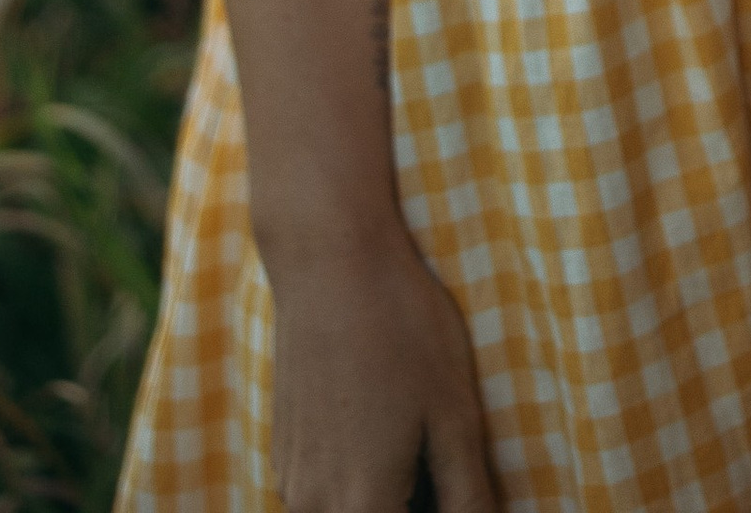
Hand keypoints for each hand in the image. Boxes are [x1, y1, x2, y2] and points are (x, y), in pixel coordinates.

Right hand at [265, 229, 498, 512]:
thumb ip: (468, 497)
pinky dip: (360, 483)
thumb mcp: (454, 416)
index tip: (458, 489)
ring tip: (421, 442)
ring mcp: (291, 482)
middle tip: (447, 470)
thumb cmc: (402, 330)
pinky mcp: (282, 455)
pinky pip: (325, 495)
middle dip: (418, 506)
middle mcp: (312, 507)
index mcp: (361, 507)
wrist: (329, 261)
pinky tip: (386, 426)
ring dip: (388, 499)